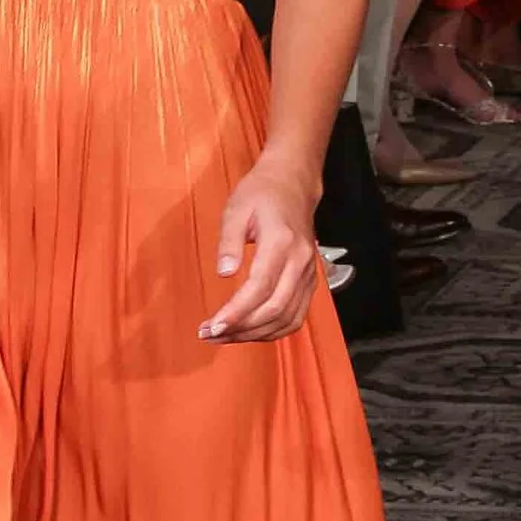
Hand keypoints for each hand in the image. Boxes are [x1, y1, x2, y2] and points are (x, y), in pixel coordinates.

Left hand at [204, 158, 321, 344]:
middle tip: (211, 334)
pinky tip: (250, 332)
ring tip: (225, 337)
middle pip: (275, 308)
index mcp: (282, 242)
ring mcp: (308, 273)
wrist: (293, 183)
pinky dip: (274, 331)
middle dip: (241, 328)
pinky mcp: (310, 281)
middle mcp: (300, 261)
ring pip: (287, 318)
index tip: (213, 325)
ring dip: (255, 334)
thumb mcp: (236, 209)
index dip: (237, 312)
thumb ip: (228, 242)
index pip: (260, 287)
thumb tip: (224, 273)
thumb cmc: (262, 193)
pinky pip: (296, 316)